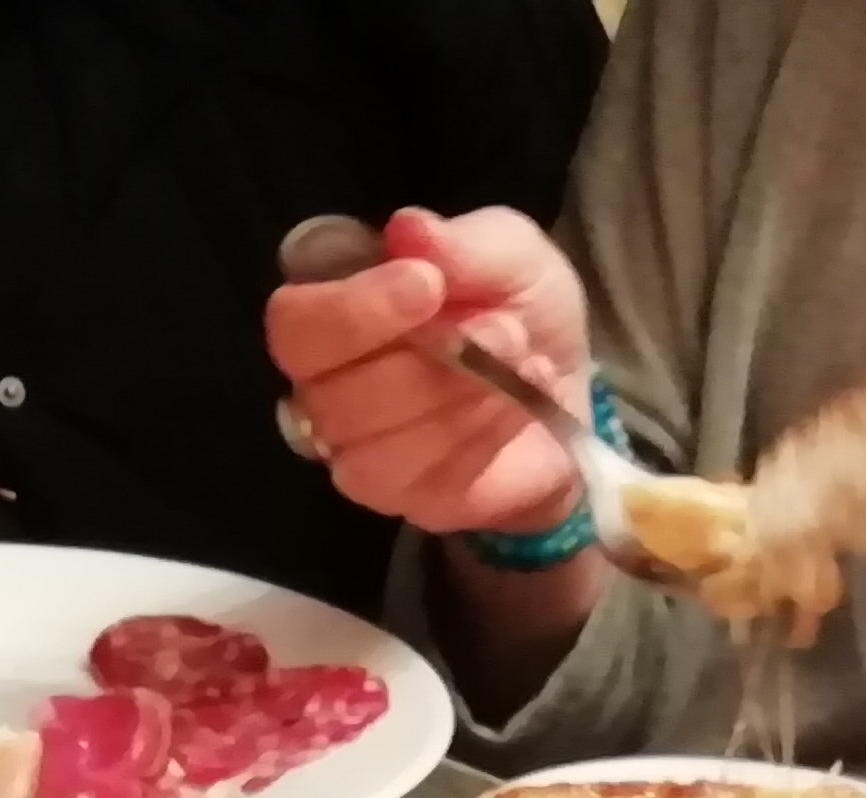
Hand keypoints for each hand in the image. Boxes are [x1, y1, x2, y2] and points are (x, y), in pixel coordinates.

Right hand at [262, 205, 595, 539]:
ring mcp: (359, 453)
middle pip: (333, 394)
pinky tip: (516, 405)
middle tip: (505, 328)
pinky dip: (480, 436)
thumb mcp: (511, 255)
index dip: (353, 310)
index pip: (296, 326)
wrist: (569, 389)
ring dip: (462, 396)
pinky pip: (423, 478)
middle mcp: (328, 388)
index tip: (427, 284)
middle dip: (431, 359)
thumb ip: (464, 242)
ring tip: (522, 361)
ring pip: (378, 442)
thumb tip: (408, 230)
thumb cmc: (516, 310)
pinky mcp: (402, 499)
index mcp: (332, 315)